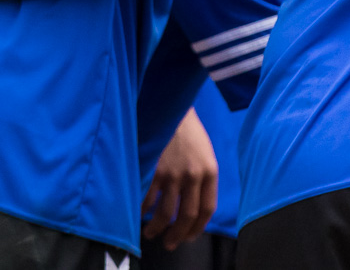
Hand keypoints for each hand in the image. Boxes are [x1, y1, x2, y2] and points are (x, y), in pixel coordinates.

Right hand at [141, 108, 217, 249]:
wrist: (169, 105)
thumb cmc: (187, 130)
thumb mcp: (204, 152)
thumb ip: (203, 177)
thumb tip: (195, 206)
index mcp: (209, 171)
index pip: (207, 209)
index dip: (198, 228)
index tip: (189, 237)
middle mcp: (192, 175)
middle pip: (187, 216)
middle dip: (177, 235)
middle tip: (170, 244)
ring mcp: (172, 173)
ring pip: (165, 213)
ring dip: (157, 228)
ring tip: (152, 233)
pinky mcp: (153, 169)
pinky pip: (147, 199)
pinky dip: (142, 211)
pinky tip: (139, 214)